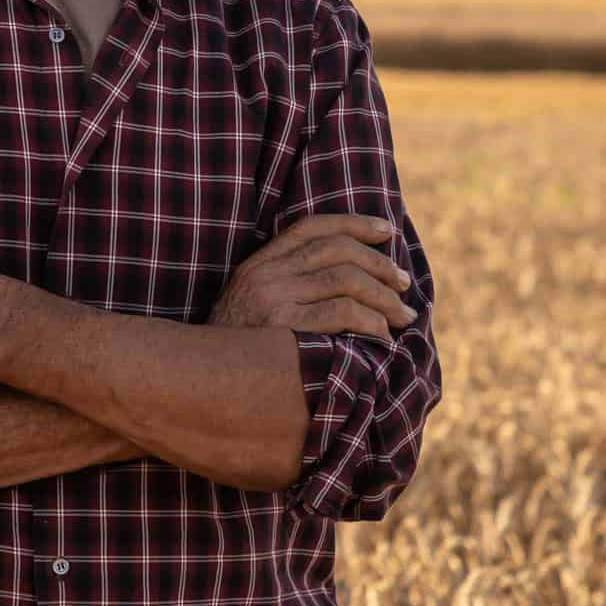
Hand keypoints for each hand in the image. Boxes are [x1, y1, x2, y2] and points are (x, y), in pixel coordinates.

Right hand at [209, 213, 414, 337]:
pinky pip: (343, 313)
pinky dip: (372, 321)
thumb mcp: (252, 307)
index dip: (355, 223)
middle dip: (381, 264)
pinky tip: (382, 335)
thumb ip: (286, 287)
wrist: (201, 383)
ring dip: (385, 297)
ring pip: (347, 279)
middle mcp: (264, 275)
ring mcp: (273, 299)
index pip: (312, 227)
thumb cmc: (237, 353)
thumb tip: (346, 277)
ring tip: (403, 316)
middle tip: (404, 284)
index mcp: (258, 264)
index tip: (388, 230)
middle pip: (337, 250)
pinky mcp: (285, 329)